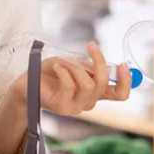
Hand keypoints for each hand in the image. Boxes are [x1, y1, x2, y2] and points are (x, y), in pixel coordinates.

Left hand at [12, 42, 132, 116]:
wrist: (27, 83)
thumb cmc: (51, 72)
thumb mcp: (73, 63)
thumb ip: (88, 65)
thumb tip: (99, 64)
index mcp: (95, 92)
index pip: (119, 94)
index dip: (126, 81)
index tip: (123, 64)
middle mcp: (89, 102)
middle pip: (103, 84)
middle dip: (99, 62)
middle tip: (91, 46)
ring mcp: (76, 107)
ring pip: (87, 85)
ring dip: (75, 68)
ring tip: (63, 63)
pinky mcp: (62, 107)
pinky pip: (69, 86)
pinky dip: (64, 72)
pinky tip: (56, 67)